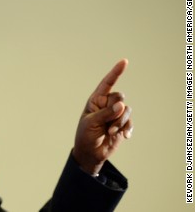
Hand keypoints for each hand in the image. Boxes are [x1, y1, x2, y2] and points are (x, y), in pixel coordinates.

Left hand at [72, 59, 132, 174]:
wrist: (91, 153)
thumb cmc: (86, 135)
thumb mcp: (91, 123)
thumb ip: (106, 113)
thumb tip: (122, 104)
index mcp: (96, 100)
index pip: (107, 83)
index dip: (115, 72)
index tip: (125, 61)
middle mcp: (107, 104)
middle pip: (119, 98)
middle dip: (115, 111)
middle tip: (107, 124)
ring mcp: (116, 114)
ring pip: (126, 110)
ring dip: (120, 122)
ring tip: (110, 131)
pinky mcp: (123, 124)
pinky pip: (130, 122)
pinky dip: (127, 129)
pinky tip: (122, 137)